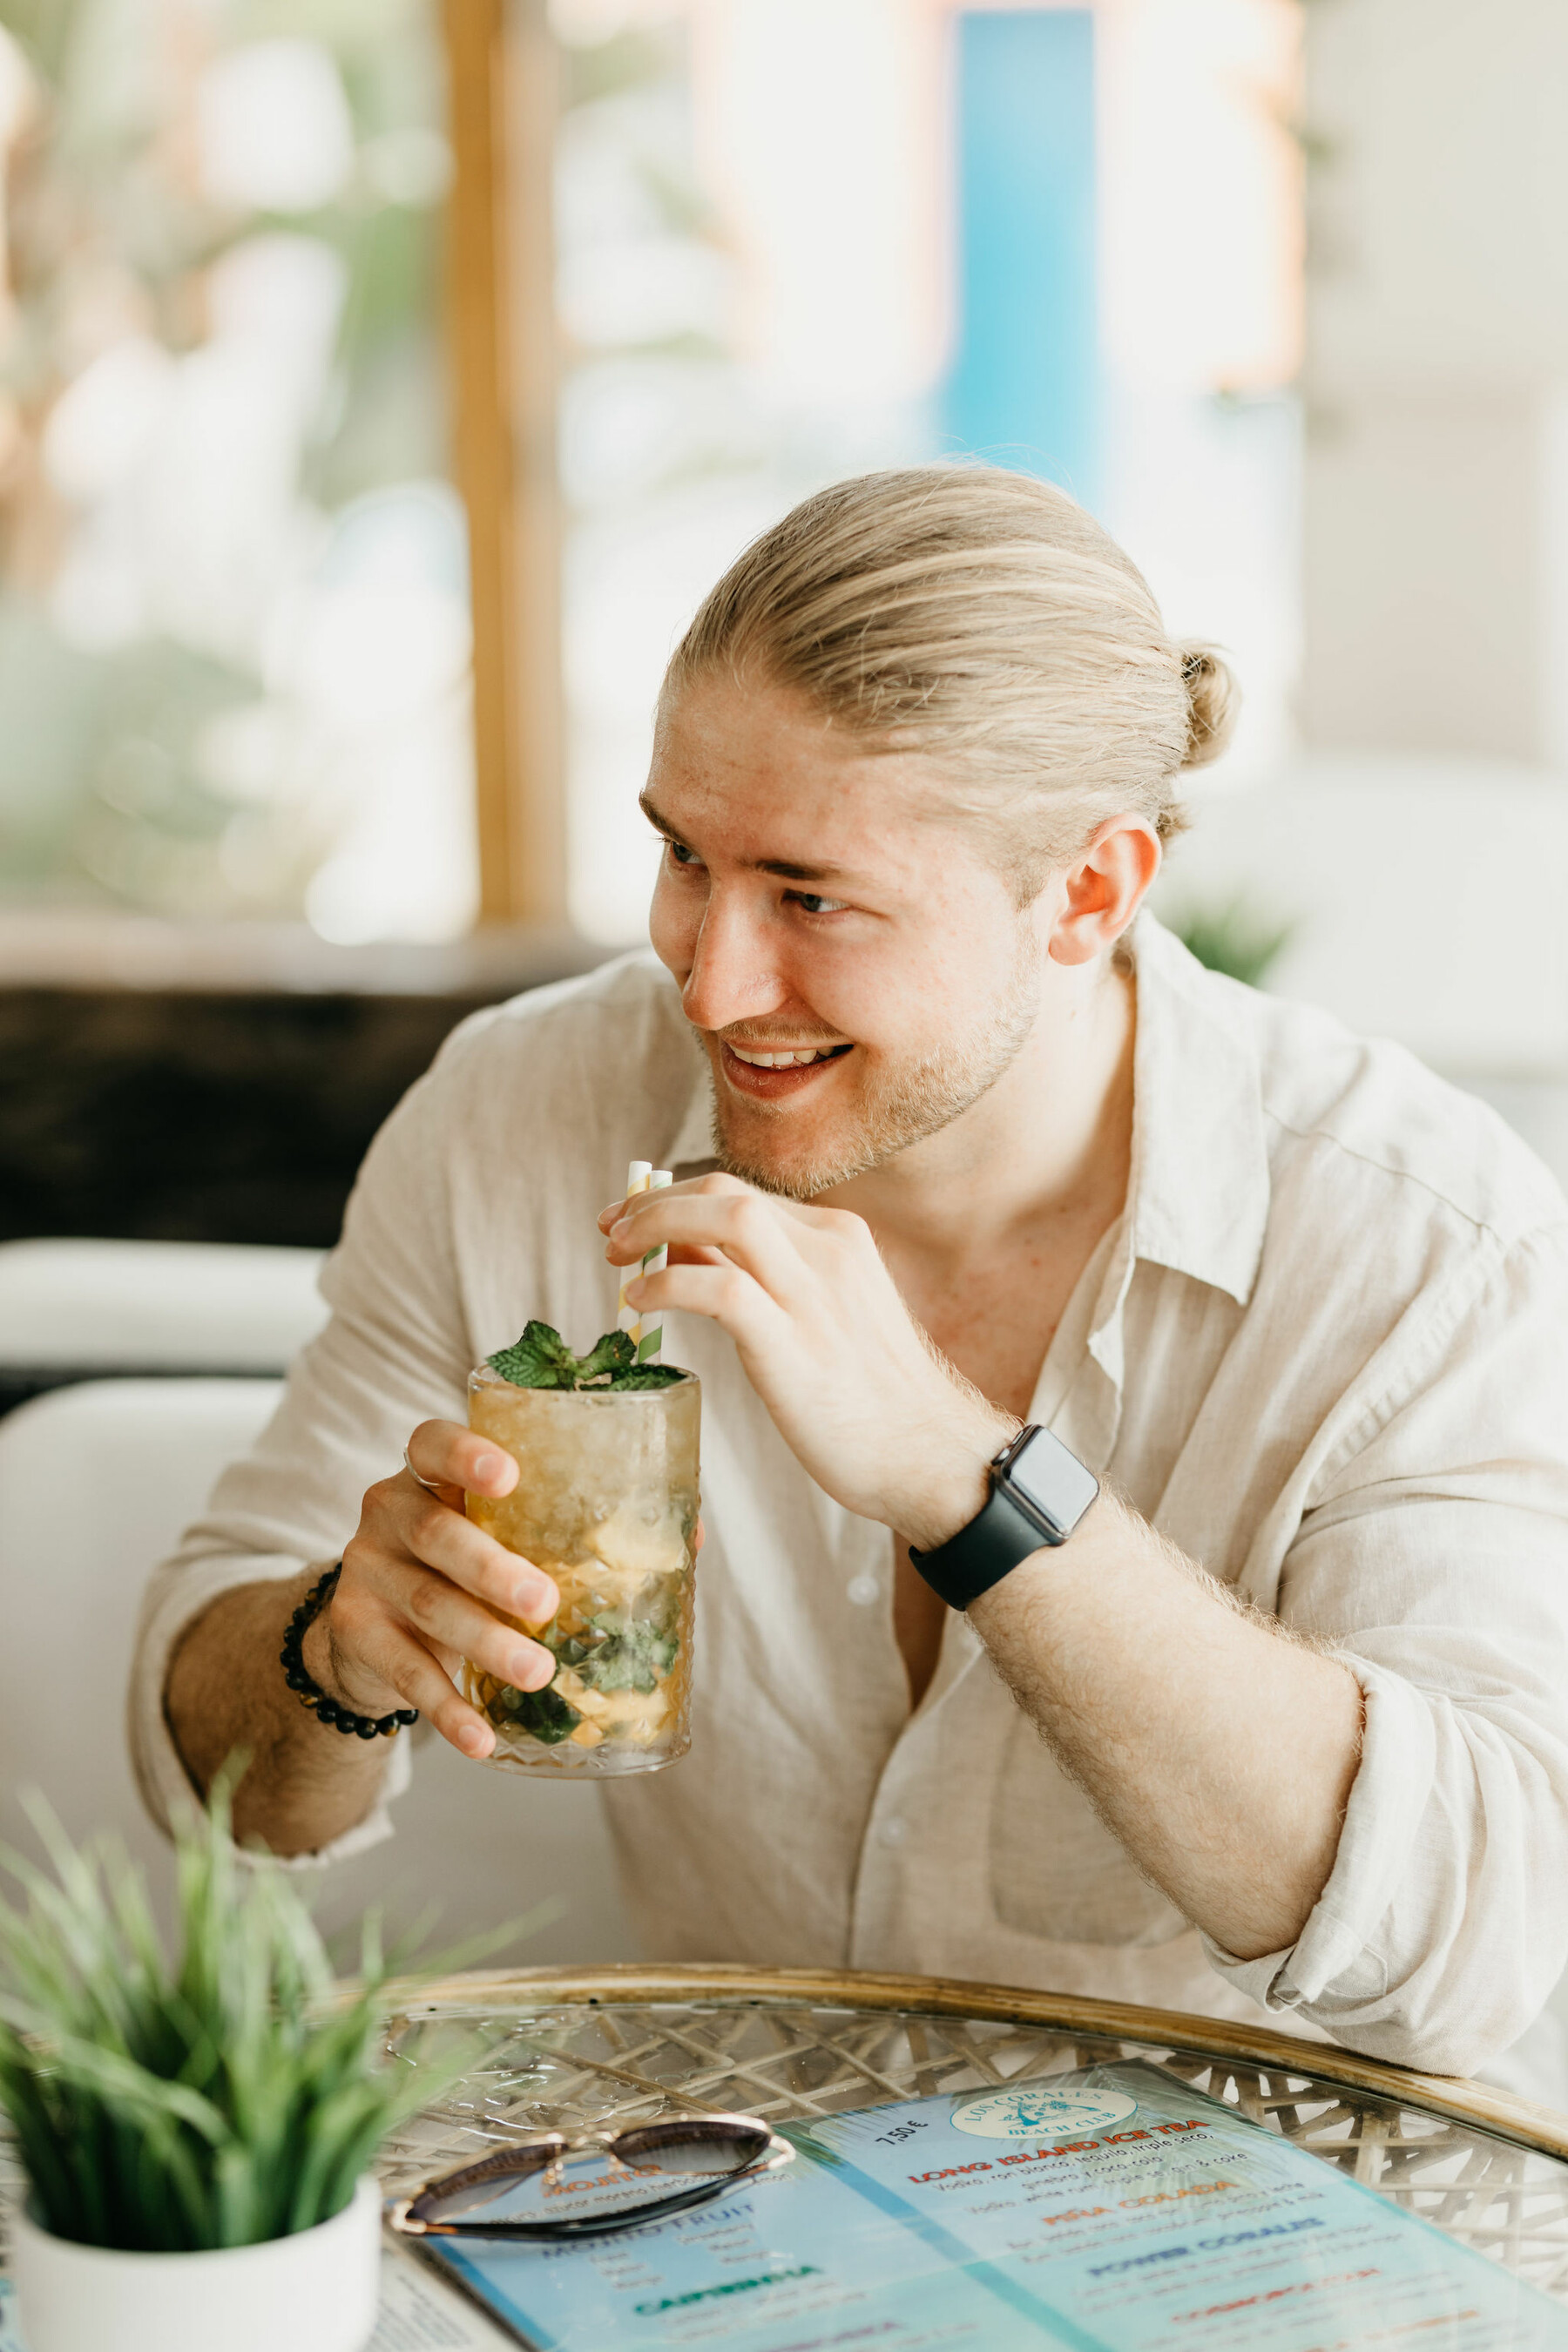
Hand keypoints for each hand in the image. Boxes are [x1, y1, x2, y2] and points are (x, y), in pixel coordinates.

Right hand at [303, 1421, 559, 1759]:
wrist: (369, 1626)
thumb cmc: (460, 1564)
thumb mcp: (494, 1533)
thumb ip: (564, 1528)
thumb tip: (685, 1540)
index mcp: (428, 1474)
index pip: (433, 1444)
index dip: (466, 1455)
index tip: (510, 1477)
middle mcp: (388, 1512)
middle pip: (436, 1533)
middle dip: (492, 1570)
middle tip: (545, 1602)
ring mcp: (367, 1570)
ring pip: (430, 1605)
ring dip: (486, 1642)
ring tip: (538, 1671)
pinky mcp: (355, 1630)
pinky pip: (406, 1673)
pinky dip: (448, 1709)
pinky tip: (481, 1738)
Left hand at [602, 1173, 1012, 1547]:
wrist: (931, 1455)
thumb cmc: (872, 1398)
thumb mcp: (822, 1316)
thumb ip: (763, 1278)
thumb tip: (684, 1250)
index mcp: (839, 1239)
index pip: (742, 1192)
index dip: (676, 1198)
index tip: (633, 1220)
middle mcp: (829, 1251)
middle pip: (726, 1191)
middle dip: (655, 1203)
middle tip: (611, 1232)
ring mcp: (815, 1295)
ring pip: (724, 1217)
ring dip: (655, 1226)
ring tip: (616, 1256)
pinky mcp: (795, 1344)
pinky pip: (718, 1288)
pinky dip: (666, 1284)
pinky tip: (639, 1305)